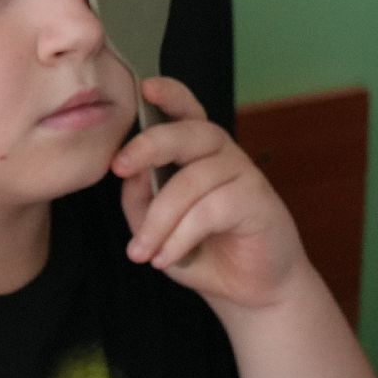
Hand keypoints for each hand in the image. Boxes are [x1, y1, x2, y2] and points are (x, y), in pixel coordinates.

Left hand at [110, 77, 310, 313]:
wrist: (249, 290)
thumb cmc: (202, 252)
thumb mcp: (156, 228)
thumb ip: (139, 200)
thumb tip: (130, 175)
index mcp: (197, 152)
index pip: (186, 111)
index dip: (170, 94)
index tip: (145, 87)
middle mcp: (222, 155)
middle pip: (188, 133)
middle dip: (149, 145)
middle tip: (119, 168)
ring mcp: (244, 174)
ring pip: (192, 181)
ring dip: (159, 220)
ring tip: (143, 251)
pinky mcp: (259, 201)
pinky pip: (211, 210)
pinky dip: (181, 237)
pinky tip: (167, 258)